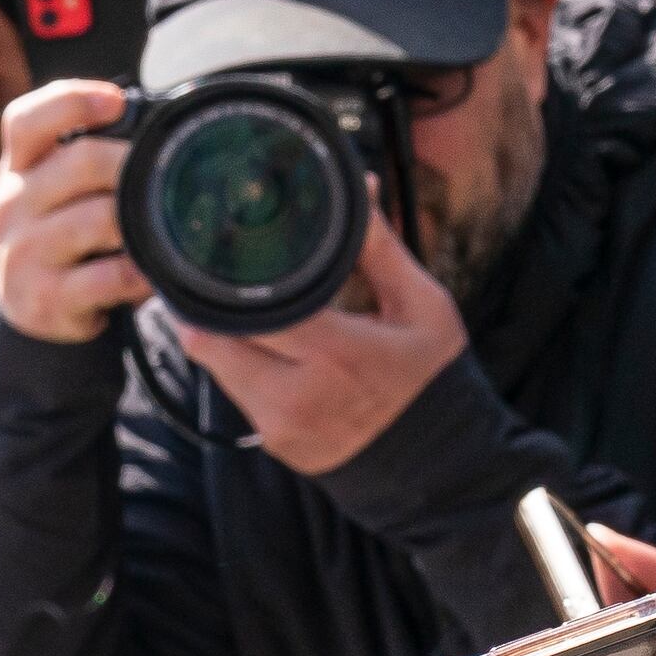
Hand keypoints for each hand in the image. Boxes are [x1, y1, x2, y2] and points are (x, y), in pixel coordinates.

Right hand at [0, 80, 146, 346]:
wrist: (31, 306)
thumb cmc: (60, 233)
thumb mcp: (56, 190)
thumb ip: (87, 157)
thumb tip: (158, 124)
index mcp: (18, 168)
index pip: (25, 120)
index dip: (71, 102)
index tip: (117, 101)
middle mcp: (11, 203)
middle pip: (79, 162)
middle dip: (131, 164)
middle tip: (167, 174)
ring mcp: (23, 252)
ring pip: (99, 219)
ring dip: (140, 222)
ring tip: (164, 228)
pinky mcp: (45, 297)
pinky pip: (109, 276)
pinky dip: (140, 272)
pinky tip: (153, 273)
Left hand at [183, 195, 470, 474]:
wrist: (443, 468)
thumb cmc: (435, 381)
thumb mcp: (422, 307)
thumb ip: (379, 249)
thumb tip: (357, 187)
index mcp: (339, 352)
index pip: (248, 310)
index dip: (224, 281)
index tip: (221, 256)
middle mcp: (299, 394)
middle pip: (214, 340)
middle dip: (212, 308)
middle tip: (222, 281)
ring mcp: (282, 426)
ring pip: (217, 367)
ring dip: (225, 338)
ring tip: (253, 316)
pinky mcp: (277, 446)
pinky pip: (238, 396)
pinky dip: (246, 370)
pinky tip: (278, 357)